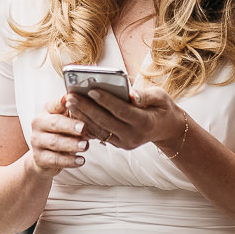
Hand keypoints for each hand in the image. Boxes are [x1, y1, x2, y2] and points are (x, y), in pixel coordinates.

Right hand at [26, 96, 88, 177]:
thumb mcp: (67, 120)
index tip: (72, 100)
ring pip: (54, 142)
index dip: (62, 102)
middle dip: (69, 126)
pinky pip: (55, 160)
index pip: (54, 104)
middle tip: (83, 128)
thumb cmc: (61, 132)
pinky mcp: (39, 158)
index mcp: (47, 110)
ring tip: (85, 146)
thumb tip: (90, 104)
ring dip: (71, 144)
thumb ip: (75, 112)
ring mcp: (37, 141)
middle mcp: (39, 124)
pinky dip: (69, 161)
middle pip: (54, 123)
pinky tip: (81, 160)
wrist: (45, 156)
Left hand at [64, 84, 182, 152]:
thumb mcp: (161, 97)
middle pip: (105, 121)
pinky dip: (85, 123)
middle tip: (71, 95)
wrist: (165, 128)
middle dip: (86, 108)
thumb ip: (146, 96)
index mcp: (145, 122)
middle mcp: (133, 136)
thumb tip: (131, 94)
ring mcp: (124, 142)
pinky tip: (74, 112)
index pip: (122, 111)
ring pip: (99, 130)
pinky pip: (98, 134)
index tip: (91, 89)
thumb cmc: (162, 107)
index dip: (106, 101)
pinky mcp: (117, 144)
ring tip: (69, 101)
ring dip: (82, 116)